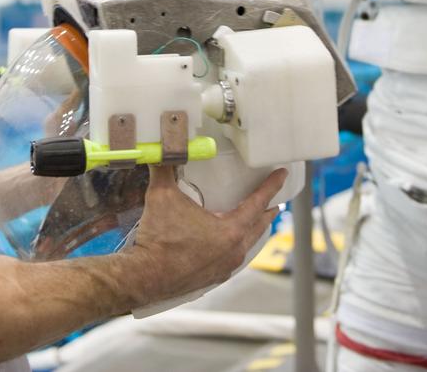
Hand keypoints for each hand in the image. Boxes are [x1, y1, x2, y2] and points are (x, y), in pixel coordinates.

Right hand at [124, 165, 286, 304]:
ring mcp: (225, 266)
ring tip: (256, 220)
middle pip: (259, 226)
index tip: (282, 174)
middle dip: (267, 211)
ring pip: (248, 244)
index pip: (258, 202)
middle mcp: (234, 250)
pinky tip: (231, 244)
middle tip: (274, 200)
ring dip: (254, 230)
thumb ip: (165, 168)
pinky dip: (238, 246)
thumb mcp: (162, 195)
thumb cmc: (158, 237)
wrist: (145, 276)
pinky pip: (234, 258)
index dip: (271, 186)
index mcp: (230, 230)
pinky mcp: (214, 277)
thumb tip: (162, 149)